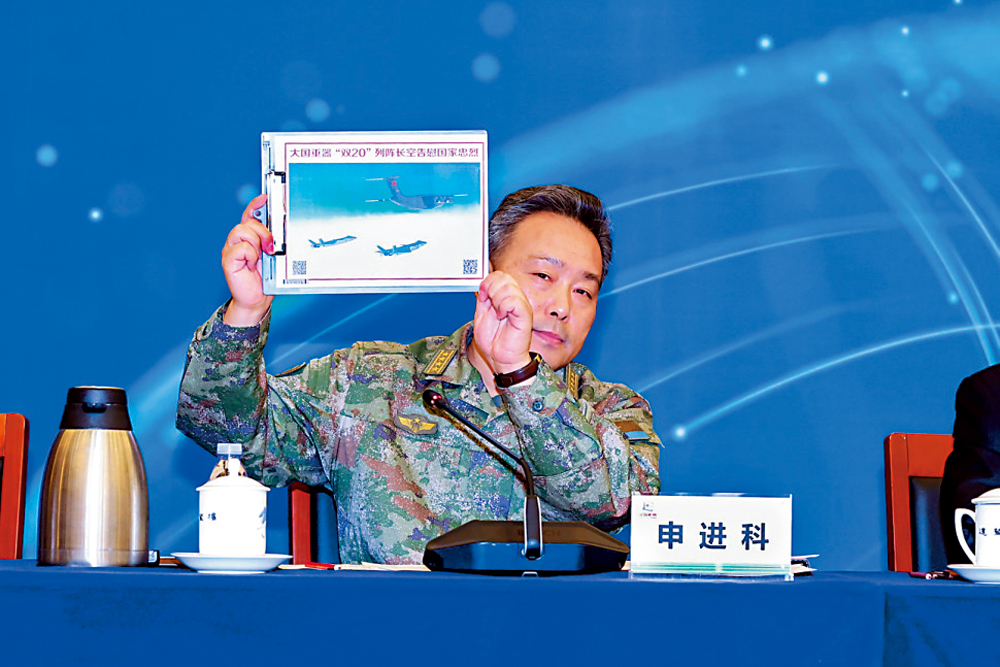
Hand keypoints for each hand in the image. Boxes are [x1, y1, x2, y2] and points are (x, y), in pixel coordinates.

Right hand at [222, 194, 274, 325]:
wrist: (257, 299)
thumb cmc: (266, 278)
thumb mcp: (274, 256)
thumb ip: (274, 241)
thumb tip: (282, 227)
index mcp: (250, 237)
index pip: (250, 215)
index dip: (256, 204)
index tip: (266, 197)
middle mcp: (238, 240)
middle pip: (248, 222)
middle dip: (264, 231)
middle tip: (271, 246)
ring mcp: (231, 249)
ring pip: (242, 231)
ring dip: (257, 243)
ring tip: (261, 256)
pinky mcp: (228, 259)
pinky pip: (241, 248)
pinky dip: (250, 256)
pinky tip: (251, 265)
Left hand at [472, 270, 533, 374]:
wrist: (499, 357)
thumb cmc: (493, 340)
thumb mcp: (481, 314)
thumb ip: (482, 297)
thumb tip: (481, 282)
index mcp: (506, 296)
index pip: (499, 275)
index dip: (487, 282)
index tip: (482, 296)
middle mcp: (516, 298)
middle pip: (504, 277)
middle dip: (490, 289)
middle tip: (490, 305)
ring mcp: (521, 305)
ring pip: (509, 287)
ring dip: (497, 299)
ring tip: (498, 313)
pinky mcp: (525, 314)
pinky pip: (515, 300)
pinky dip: (504, 306)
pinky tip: (502, 316)